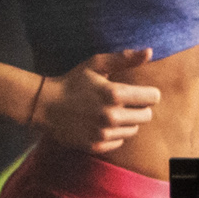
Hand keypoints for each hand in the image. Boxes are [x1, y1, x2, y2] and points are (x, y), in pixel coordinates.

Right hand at [34, 48, 159, 152]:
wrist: (45, 106)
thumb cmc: (73, 81)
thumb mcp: (96, 64)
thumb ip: (124, 59)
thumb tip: (150, 51)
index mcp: (114, 93)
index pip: (153, 98)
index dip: (148, 93)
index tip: (139, 92)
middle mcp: (111, 116)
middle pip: (147, 116)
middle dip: (140, 108)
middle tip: (124, 102)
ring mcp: (103, 133)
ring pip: (134, 129)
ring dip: (127, 121)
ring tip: (110, 112)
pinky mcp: (96, 146)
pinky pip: (119, 141)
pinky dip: (114, 134)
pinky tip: (101, 124)